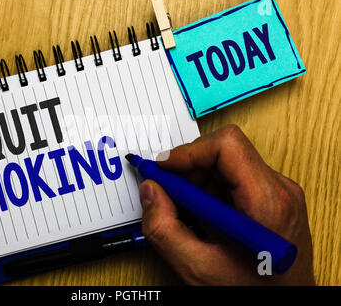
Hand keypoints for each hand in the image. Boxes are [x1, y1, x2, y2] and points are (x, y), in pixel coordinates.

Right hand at [139, 124, 313, 284]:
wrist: (287, 304)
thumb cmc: (255, 293)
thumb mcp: (199, 269)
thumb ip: (165, 230)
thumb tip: (150, 192)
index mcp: (267, 202)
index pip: (227, 146)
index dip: (189, 152)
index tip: (164, 168)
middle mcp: (278, 189)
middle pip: (224, 152)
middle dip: (189, 170)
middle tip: (168, 195)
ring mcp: (278, 192)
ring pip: (226, 164)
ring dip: (198, 183)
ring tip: (191, 215)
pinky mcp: (272, 197)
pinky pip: (233, 179)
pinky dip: (210, 192)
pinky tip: (205, 218)